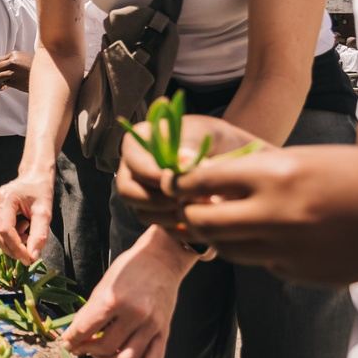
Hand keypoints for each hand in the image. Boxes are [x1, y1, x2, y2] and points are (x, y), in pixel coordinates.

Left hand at [0, 52, 31, 92]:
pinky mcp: (15, 82)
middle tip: (3, 76)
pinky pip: (5, 83)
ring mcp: (13, 72)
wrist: (46, 75)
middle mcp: (12, 62)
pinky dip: (6, 84)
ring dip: (2, 79)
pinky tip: (13, 83)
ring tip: (9, 79)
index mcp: (14, 54)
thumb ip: (12, 60)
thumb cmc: (34, 66)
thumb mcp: (23, 58)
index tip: (0, 70)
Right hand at [0, 170, 54, 264]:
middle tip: (30, 246)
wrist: (33, 177)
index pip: (5, 230)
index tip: (30, 259)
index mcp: (5, 198)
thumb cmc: (40, 192)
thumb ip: (39, 234)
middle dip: (13, 248)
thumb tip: (33, 257)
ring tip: (25, 233)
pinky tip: (18, 229)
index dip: (17, 248)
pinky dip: (5, 238)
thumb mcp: (45, 212)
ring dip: (9, 244)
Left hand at [61, 227, 192, 357]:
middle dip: (87, 352)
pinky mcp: (165, 332)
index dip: (71, 340)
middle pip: (105, 348)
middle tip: (81, 349)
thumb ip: (91, 311)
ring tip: (101, 355)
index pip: (85, 329)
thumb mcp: (104, 284)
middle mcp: (134, 314)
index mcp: (113, 299)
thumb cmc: (129, 269)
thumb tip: (75, 334)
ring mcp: (151, 325)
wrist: (161, 259)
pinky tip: (126, 357)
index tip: (65, 345)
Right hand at [117, 115, 259, 229]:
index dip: (153, 175)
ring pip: (141, 213)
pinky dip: (179, 226)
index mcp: (137, 144)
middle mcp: (133, 170)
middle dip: (155, 200)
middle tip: (182, 200)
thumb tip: (181, 164)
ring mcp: (144, 193)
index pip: (134, 164)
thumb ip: (189, 144)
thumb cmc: (212, 137)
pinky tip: (200, 218)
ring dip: (168, 216)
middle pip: (128, 192)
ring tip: (196, 208)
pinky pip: (160, 226)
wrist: (229, 154)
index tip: (177, 180)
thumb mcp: (203, 131)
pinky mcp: (159, 213)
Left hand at [172, 146, 357, 284]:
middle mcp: (275, 214)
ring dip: (222, 237)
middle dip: (191, 215)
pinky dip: (260, 252)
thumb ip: (267, 171)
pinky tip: (280, 239)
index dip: (184, 181)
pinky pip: (264, 264)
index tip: (177, 181)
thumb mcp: (314, 158)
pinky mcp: (303, 275)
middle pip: (203, 222)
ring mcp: (288, 250)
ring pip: (228, 250)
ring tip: (233, 221)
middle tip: (193, 207)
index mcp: (277, 174)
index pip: (204, 179)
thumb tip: (224, 184)